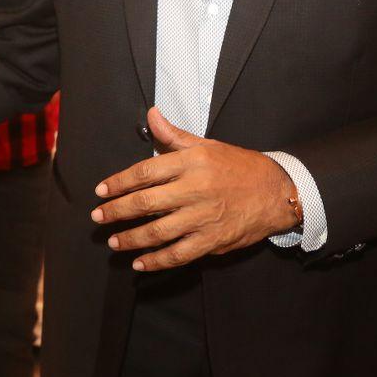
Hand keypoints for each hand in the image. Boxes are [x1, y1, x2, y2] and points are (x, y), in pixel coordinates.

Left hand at [91, 107, 296, 269]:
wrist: (277, 191)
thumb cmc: (239, 166)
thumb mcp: (207, 145)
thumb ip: (174, 135)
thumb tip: (151, 114)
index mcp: (192, 162)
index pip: (145, 171)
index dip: (119, 182)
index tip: (101, 191)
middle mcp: (195, 189)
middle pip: (146, 202)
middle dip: (117, 211)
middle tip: (98, 216)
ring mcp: (204, 217)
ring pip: (158, 231)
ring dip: (131, 238)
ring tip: (114, 241)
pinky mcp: (213, 240)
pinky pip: (179, 254)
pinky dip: (157, 260)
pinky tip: (140, 262)